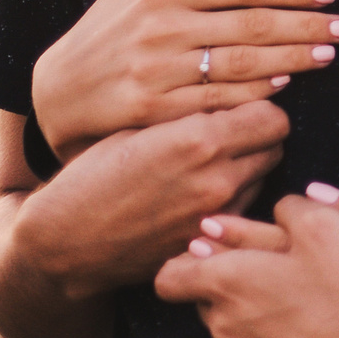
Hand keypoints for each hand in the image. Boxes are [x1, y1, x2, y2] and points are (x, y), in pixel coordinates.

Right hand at [16, 101, 290, 299]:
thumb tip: (233, 95)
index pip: (273, 115)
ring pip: (263, 179)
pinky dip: (233, 198)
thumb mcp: (139, 128)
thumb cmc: (92, 176)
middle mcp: (216, 179)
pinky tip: (202, 193)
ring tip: (211, 164)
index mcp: (199, 140)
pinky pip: (242, 210)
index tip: (244, 108)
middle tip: (233, 133)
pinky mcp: (209, 242)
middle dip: (259, 136)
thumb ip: (193, 113)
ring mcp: (215, 216)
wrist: (63, 242)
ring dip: (249, 167)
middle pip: (275, 147)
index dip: (261, 108)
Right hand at [30, 0, 338, 162]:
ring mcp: (157, 69)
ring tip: (325, 55)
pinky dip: (254, 92)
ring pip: (242, 62)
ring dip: (292, 59)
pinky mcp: (154, 109)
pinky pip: (218, 99)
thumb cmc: (107, 28)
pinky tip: (283, 85)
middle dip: (306, 25)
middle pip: (253, 24)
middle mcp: (162, 27)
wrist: (58, 93)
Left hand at [157, 195, 338, 337]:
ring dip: (261, 320)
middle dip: (235, 287)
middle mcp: (225, 329)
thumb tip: (281, 206)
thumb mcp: (328, 225)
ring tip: (310, 307)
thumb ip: (293, 207)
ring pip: (238, 336)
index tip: (212, 254)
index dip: (186, 262)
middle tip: (281, 271)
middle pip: (209, 304)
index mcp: (228, 282)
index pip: (169, 276)